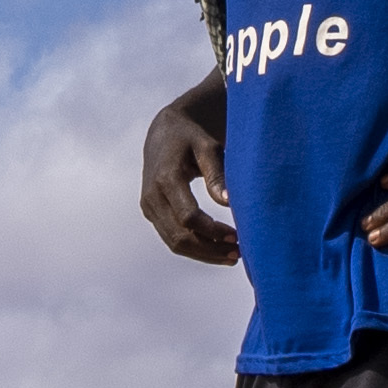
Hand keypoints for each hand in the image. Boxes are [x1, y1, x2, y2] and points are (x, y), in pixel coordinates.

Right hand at [139, 86, 241, 265]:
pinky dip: (194, 247)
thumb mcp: (208, 147)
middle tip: (238, 253)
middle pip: (179, 236)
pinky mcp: (151, 212)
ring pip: (174, 243)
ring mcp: (149, 206)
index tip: (237, 237)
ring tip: (231, 256)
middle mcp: (152, 195)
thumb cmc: (191, 136)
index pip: (188, 217)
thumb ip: (216, 173)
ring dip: (203, 254)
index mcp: (166, 178)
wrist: (165, 131)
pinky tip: (216, 248)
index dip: (213, 232)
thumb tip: (229, 202)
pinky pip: (171, 237)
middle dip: (210, 250)